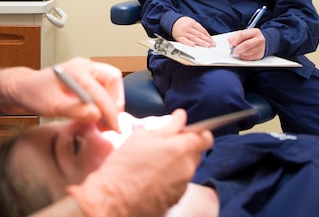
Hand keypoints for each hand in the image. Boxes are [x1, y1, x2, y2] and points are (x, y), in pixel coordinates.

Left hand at [0, 57, 124, 131]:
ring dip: (112, 101)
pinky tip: (98, 114)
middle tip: (110, 122)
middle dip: (115, 101)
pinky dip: (105, 99)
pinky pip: (104, 84)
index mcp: (76, 71)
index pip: (102, 91)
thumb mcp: (51, 107)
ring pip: (111, 81)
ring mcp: (86, 69)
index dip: (110, 111)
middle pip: (113, 79)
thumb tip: (96, 114)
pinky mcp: (86, 76)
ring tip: (104, 121)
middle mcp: (84, 66)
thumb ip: (74, 110)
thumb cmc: (34, 94)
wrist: (24, 88)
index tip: (113, 127)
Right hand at [67, 110, 213, 216]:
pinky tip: (151, 177)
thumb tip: (180, 117)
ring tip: (152, 162)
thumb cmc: (124, 168)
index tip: (184, 130)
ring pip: (186, 168)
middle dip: (184, 147)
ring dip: (175, 163)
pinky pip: (178, 183)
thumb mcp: (142, 137)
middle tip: (163, 144)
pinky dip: (169, 178)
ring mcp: (182, 187)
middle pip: (196, 153)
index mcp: (182, 149)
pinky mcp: (175, 200)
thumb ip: (168, 126)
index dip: (197, 131)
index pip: (205, 137)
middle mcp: (187, 169)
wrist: (113, 201)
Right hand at [171, 17, 213, 46]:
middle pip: (199, 35)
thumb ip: (198, 28)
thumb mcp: (191, 22)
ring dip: (201, 42)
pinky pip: (184, 41)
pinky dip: (189, 43)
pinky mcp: (178, 37)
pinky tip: (193, 45)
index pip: (202, 30)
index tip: (212, 41)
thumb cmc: (183, 23)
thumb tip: (206, 36)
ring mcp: (183, 32)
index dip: (208, 36)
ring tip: (207, 46)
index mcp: (192, 23)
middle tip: (212, 45)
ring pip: (193, 38)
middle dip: (207, 40)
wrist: (172, 21)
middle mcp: (188, 28)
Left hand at [228, 28, 264, 59]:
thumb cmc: (250, 38)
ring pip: (247, 53)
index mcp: (255, 32)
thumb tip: (231, 44)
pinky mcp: (259, 55)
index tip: (232, 44)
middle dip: (238, 48)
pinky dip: (244, 57)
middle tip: (234, 50)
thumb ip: (235, 37)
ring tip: (240, 50)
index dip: (235, 40)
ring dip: (240, 53)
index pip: (242, 35)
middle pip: (246, 45)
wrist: (261, 43)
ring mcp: (260, 48)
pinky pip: (248, 58)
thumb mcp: (242, 33)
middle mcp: (259, 39)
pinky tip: (244, 53)